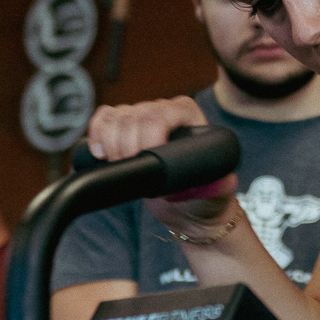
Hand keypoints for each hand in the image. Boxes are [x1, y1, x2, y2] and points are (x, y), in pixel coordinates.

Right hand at [85, 99, 237, 231]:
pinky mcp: (122, 129)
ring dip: (110, 142)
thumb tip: (223, 180)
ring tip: (118, 164)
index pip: (162, 113)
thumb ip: (221, 185)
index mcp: (189, 115)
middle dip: (126, 143)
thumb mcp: (217, 190)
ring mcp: (142, 117)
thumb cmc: (206, 195)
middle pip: (134, 114)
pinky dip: (96, 132)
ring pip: (116, 116)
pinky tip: (99, 153)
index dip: (148, 134)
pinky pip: (104, 118)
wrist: (188, 208)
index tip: (145, 158)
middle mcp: (164, 110)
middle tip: (130, 167)